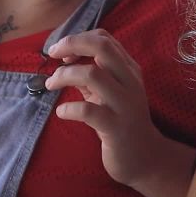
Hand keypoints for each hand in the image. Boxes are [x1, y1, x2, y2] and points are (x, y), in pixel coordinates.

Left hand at [44, 29, 163, 187]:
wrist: (144, 158)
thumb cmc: (121, 121)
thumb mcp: (110, 93)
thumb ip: (94, 73)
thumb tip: (65, 55)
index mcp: (129, 69)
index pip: (104, 38)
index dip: (79, 39)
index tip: (63, 53)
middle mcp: (130, 82)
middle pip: (101, 47)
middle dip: (72, 44)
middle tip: (52, 54)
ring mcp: (124, 104)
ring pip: (92, 74)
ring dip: (64, 75)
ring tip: (51, 84)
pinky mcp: (115, 127)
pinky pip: (87, 111)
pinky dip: (68, 108)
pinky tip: (62, 112)